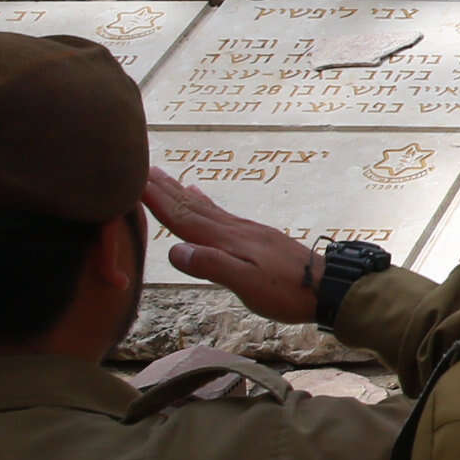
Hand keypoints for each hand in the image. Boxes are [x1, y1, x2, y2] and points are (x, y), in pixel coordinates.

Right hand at [145, 166, 322, 320]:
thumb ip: (212, 267)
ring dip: (179, 191)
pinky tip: (198, 195)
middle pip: (190, 205)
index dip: (156, 200)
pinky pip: (219, 213)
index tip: (133, 180)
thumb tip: (173, 251)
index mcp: (226, 240)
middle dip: (163, 188)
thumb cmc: (287, 292)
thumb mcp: (248, 285)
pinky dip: (202, 201)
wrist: (327, 287)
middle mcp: (233, 229)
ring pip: (204, 207)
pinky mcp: (254, 236)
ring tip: (162, 177)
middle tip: (139, 168)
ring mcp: (244, 231)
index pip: (183, 217)